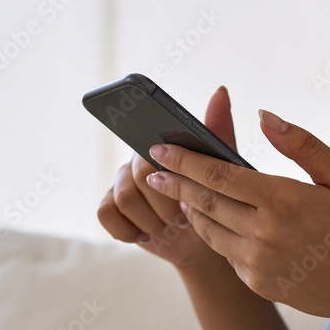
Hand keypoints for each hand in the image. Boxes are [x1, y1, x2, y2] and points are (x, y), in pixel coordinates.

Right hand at [96, 86, 233, 271]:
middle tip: (184, 216)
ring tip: (170, 226)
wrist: (203, 238)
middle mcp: (137, 159)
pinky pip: (106, 214)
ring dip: (152, 219)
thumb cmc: (214, 198)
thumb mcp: (224, 165)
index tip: (180, 188)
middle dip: (166, 203)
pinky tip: (147, 234)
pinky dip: (128, 229)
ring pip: (124, 198)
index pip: (153, 148)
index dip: (168, 171)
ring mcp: (120, 183)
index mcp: (161, 146)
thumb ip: (218, 129)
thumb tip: (221, 90)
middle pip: (139, 175)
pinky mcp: (111, 208)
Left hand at [143, 109, 329, 321]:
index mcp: (283, 200)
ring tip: (181, 192)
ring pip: (209, 230)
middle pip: (204, 201)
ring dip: (191, 209)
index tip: (159, 148)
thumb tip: (263, 115)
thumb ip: (301, 144)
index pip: (218, 174)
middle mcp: (264, 233)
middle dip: (174, 183)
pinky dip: (217, 233)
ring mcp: (258, 263)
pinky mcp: (258, 283)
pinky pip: (226, 253)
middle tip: (152, 170)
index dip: (184, 160)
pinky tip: (216, 220)